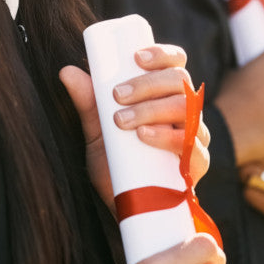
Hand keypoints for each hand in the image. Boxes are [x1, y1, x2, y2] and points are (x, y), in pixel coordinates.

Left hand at [60, 45, 210, 207]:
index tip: (136, 57)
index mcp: (167, 95)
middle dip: (147, 84)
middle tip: (116, 96)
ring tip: (122, 120)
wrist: (128, 209)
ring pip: (186, 109)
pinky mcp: (197, 165)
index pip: (176, 64)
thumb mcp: (98, 133)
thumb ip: (88, 104)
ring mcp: (195, 136)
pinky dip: (168, 137)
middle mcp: (186, 111)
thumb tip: (66, 71)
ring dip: (152, 109)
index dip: (162, 54)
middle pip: (180, 82)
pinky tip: (145, 136)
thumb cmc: (117, 163)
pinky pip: (193, 146)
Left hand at [241, 132, 263, 234]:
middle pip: (252, 152)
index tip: (244, 131)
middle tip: (243, 150)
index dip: (250, 132)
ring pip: (247, 172)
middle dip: (245, 150)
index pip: (263, 134)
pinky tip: (255, 183)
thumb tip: (257, 115)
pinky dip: (248, 186)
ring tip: (249, 166)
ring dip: (244, 168)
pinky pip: (249, 193)